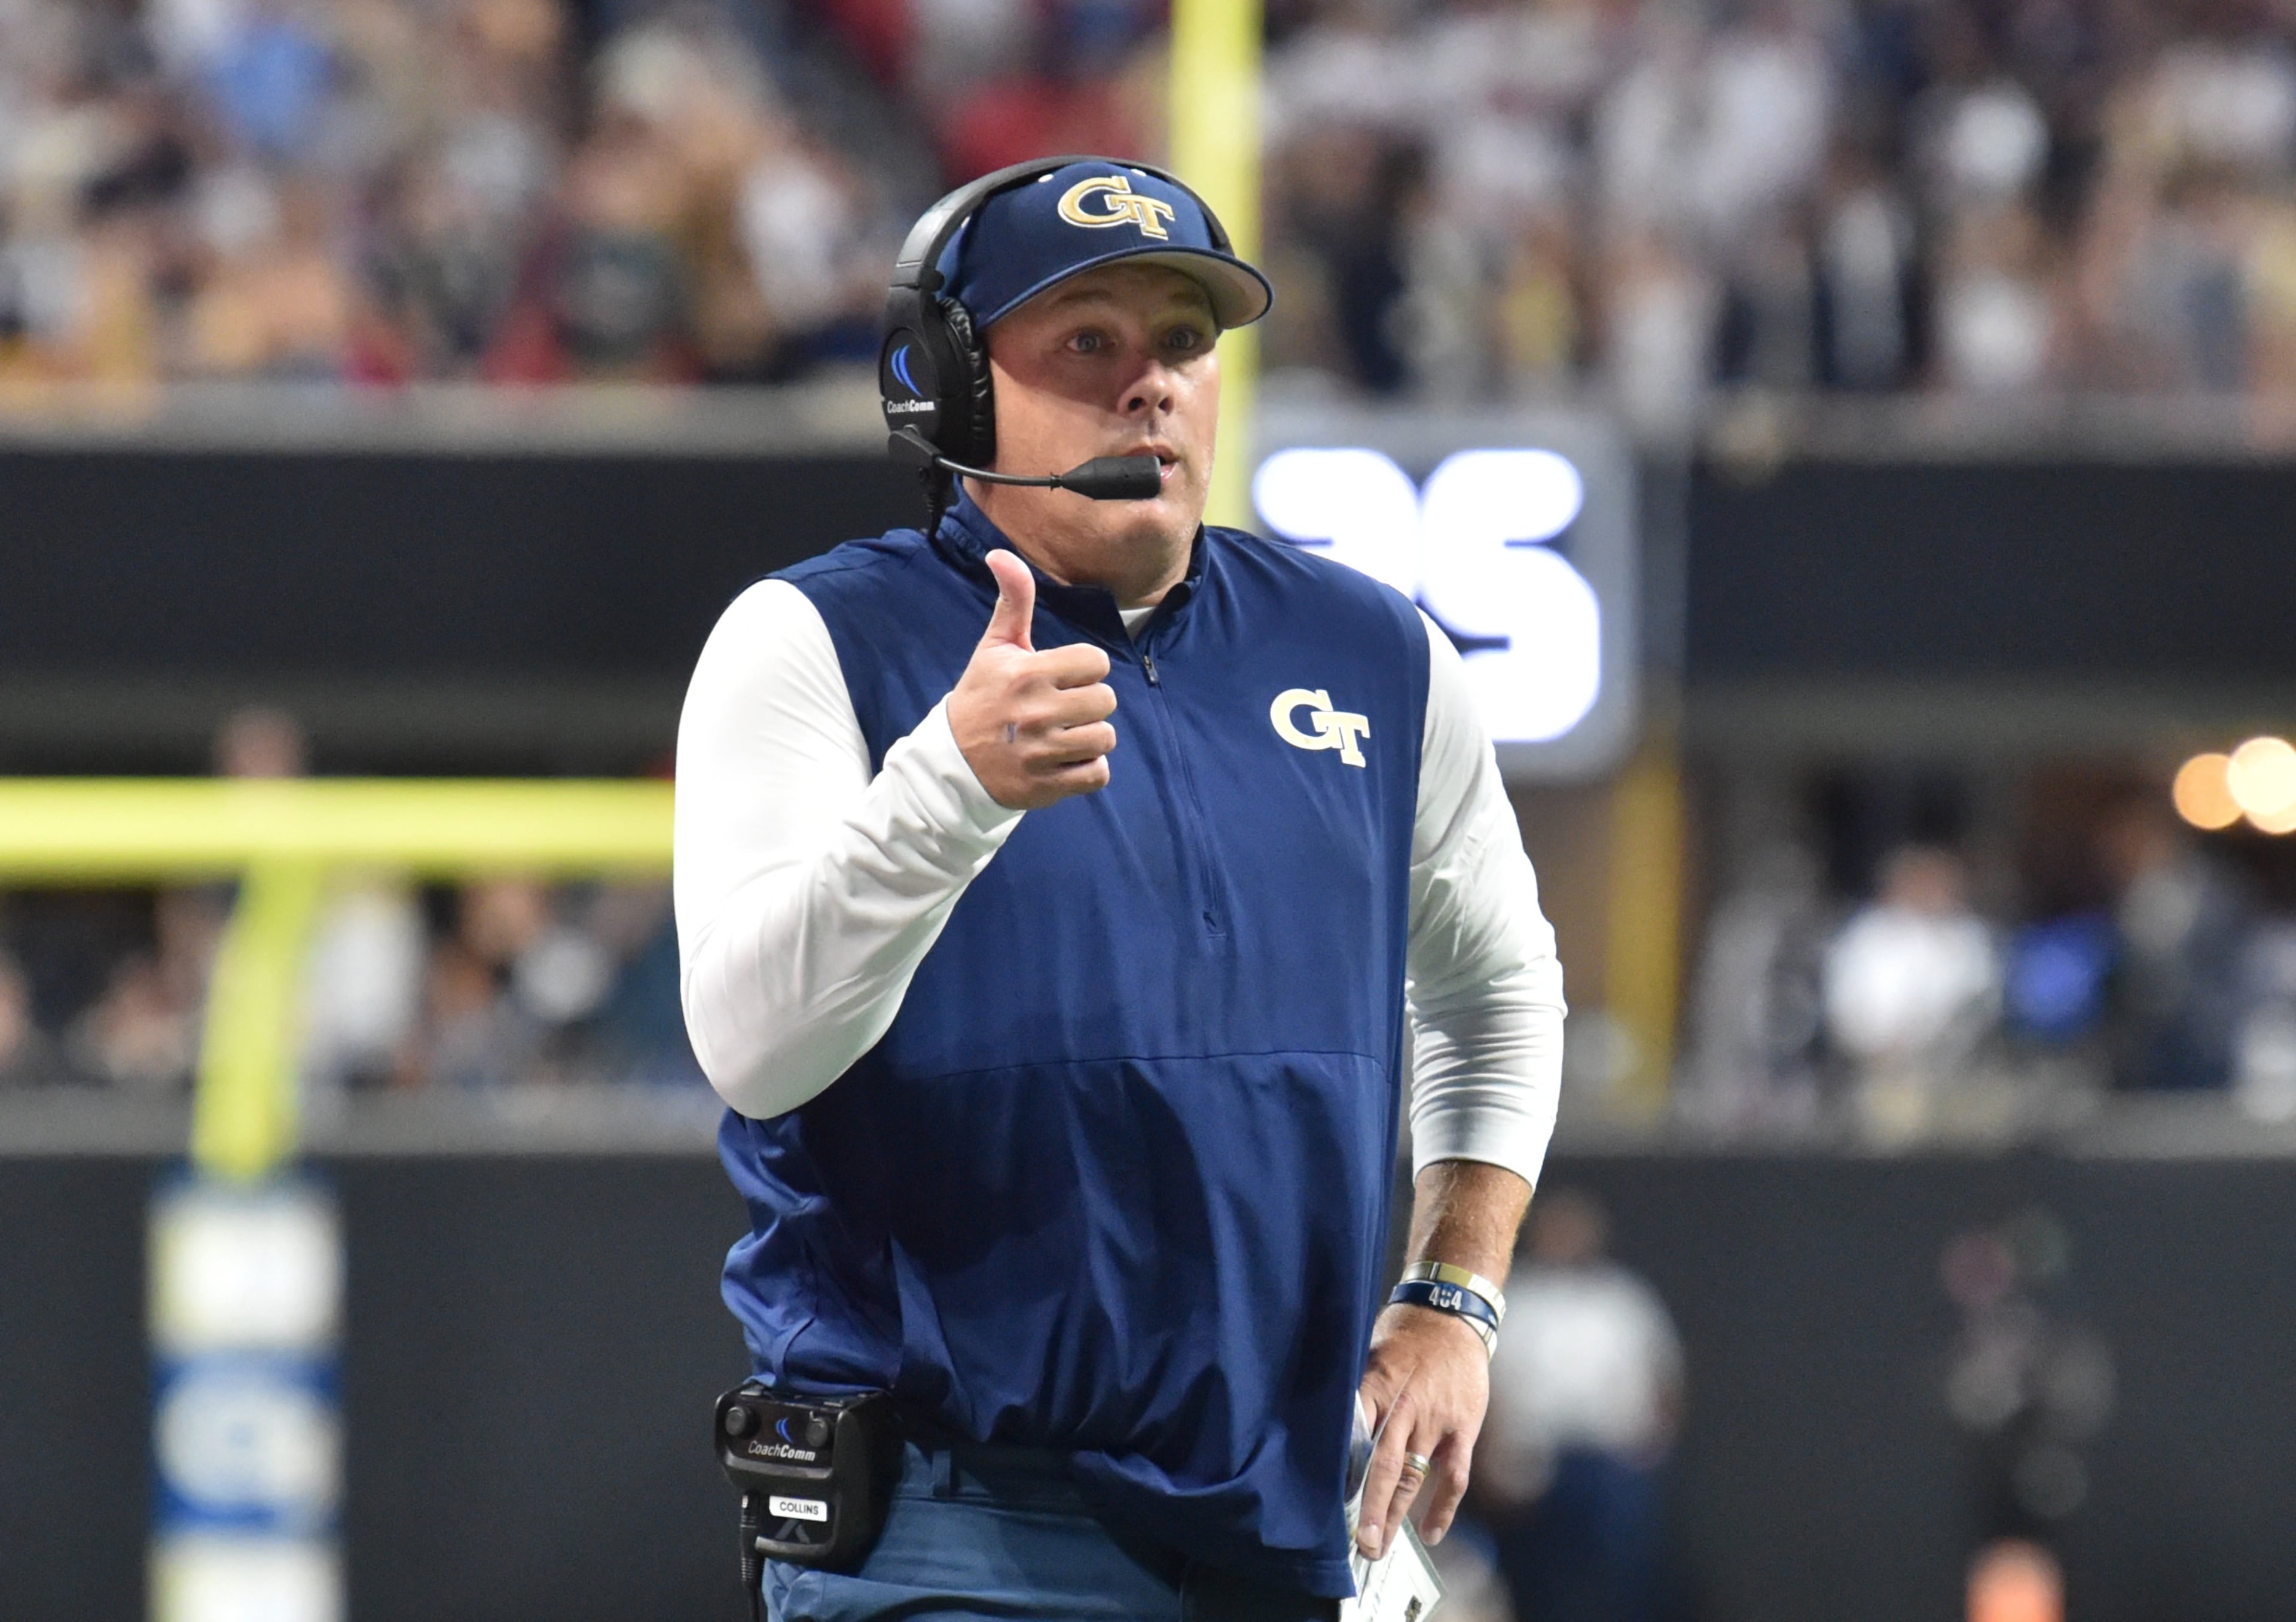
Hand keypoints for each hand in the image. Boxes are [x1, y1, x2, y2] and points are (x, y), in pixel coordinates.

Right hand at [948, 549, 1117, 809]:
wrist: (953, 762)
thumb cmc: (982, 697)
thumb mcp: (994, 647)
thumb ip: (1012, 600)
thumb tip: (1001, 554)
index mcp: (1027, 674)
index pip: (1096, 662)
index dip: (1084, 670)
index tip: (1061, 678)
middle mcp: (1036, 712)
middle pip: (1106, 700)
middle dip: (1088, 704)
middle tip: (1062, 709)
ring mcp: (1042, 752)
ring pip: (1105, 737)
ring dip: (1090, 738)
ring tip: (1064, 735)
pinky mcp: (1047, 786)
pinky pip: (1098, 773)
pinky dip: (1088, 769)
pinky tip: (1064, 760)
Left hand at [1354, 1302, 1489, 1559]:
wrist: (1451, 1315)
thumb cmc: (1402, 1336)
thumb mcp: (1368, 1355)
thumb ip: (1356, 1396)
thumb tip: (1329, 1434)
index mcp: (1374, 1386)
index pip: (1352, 1437)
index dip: (1339, 1472)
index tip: (1324, 1503)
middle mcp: (1403, 1407)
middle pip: (1383, 1466)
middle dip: (1370, 1508)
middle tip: (1358, 1544)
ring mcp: (1435, 1420)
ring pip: (1413, 1476)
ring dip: (1397, 1514)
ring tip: (1380, 1546)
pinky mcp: (1461, 1428)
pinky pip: (1453, 1476)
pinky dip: (1443, 1507)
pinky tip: (1430, 1533)